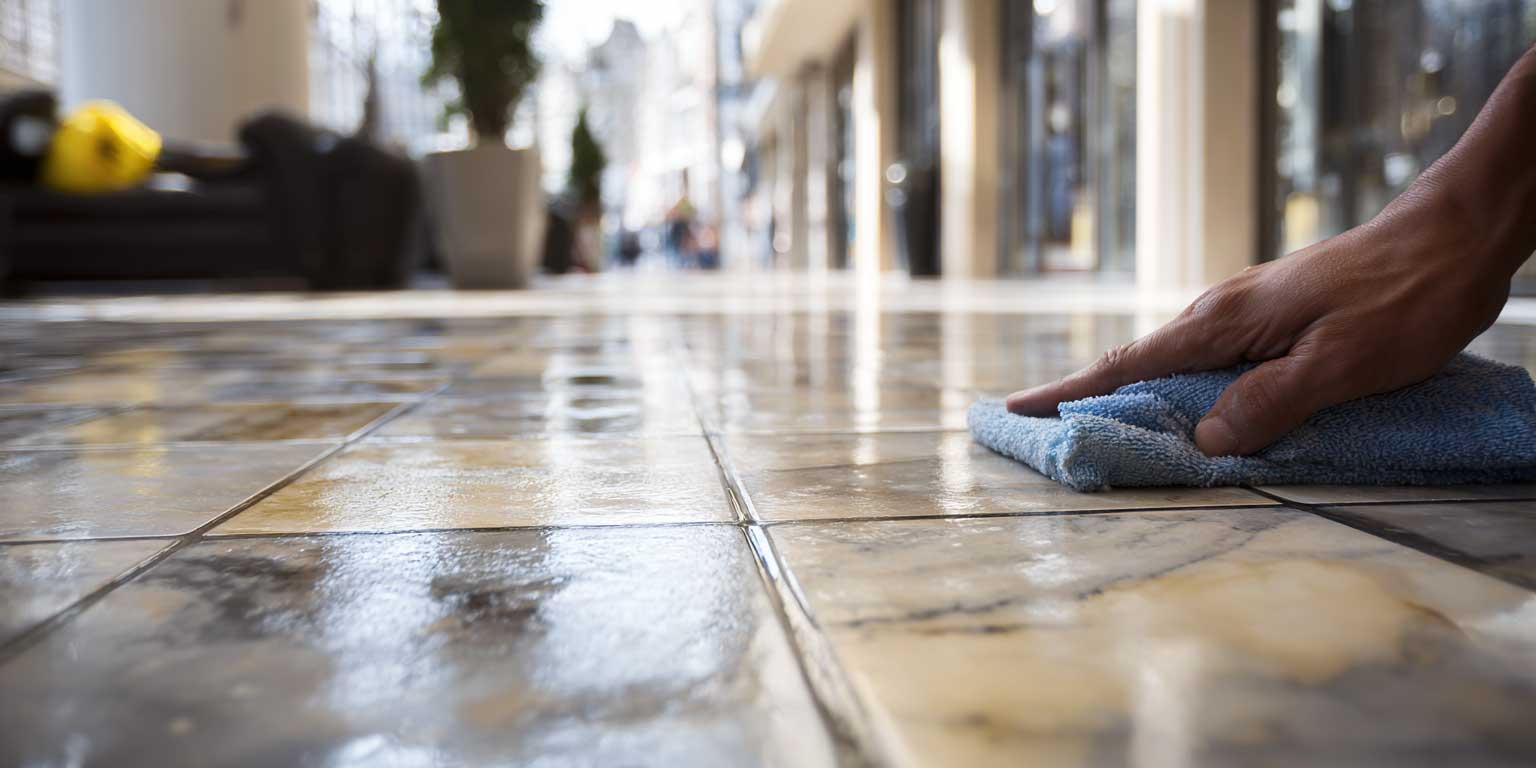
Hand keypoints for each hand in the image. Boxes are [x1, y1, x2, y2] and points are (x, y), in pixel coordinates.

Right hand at [1004, 196, 1514, 456]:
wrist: (1456, 236)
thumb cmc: (1405, 298)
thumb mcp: (1340, 363)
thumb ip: (1268, 403)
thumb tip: (1205, 440)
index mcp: (1223, 322)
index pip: (1126, 365)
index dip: (1070, 392)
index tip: (1016, 409)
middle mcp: (1223, 313)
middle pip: (1139, 366)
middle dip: (1088, 399)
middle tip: (1044, 434)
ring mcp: (1248, 313)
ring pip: (1177, 366)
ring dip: (1138, 399)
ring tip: (1105, 434)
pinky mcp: (1276, 319)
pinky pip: (1213, 363)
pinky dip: (1186, 391)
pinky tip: (1192, 414)